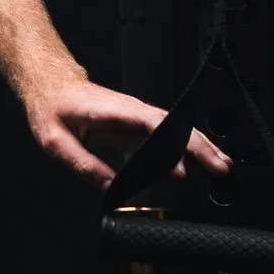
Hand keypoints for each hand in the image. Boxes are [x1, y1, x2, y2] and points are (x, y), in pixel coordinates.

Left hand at [23, 77, 232, 188]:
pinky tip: (194, 167)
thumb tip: (109, 186)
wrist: (52, 87)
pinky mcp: (136, 126)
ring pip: (176, 131)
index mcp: (115, 111)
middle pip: (175, 127)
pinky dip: (183, 150)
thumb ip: (82, 164)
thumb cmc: (53, 108)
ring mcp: (137, 118)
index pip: (155, 125)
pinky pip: (166, 137)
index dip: (176, 143)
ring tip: (219, 167)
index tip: (189, 164)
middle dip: (201, 147)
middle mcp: (132, 111)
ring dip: (199, 148)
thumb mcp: (56, 141)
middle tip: (220, 168)